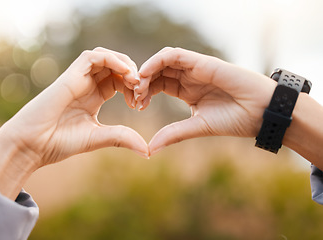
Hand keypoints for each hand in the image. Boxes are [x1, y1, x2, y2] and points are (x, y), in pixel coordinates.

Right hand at [0, 47, 147, 198]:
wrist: (32, 145)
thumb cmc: (59, 142)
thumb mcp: (98, 137)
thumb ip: (122, 137)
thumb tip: (147, 151)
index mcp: (93, 97)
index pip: (118, 81)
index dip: (133, 88)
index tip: (140, 104)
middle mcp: (86, 85)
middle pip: (115, 67)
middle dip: (133, 75)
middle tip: (141, 90)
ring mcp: (78, 79)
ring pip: (105, 57)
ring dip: (124, 64)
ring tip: (136, 80)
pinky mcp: (70, 75)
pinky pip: (93, 57)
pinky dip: (112, 60)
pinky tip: (125, 73)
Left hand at [135, 47, 276, 155]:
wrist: (262, 112)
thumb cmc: (235, 120)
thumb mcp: (198, 127)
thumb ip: (174, 133)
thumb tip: (149, 149)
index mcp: (187, 91)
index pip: (158, 85)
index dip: (145, 93)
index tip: (137, 106)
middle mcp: (189, 77)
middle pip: (157, 72)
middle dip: (142, 82)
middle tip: (134, 97)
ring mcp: (195, 68)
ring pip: (163, 61)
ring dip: (147, 71)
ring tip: (138, 86)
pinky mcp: (202, 62)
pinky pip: (174, 55)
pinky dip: (157, 61)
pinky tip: (146, 73)